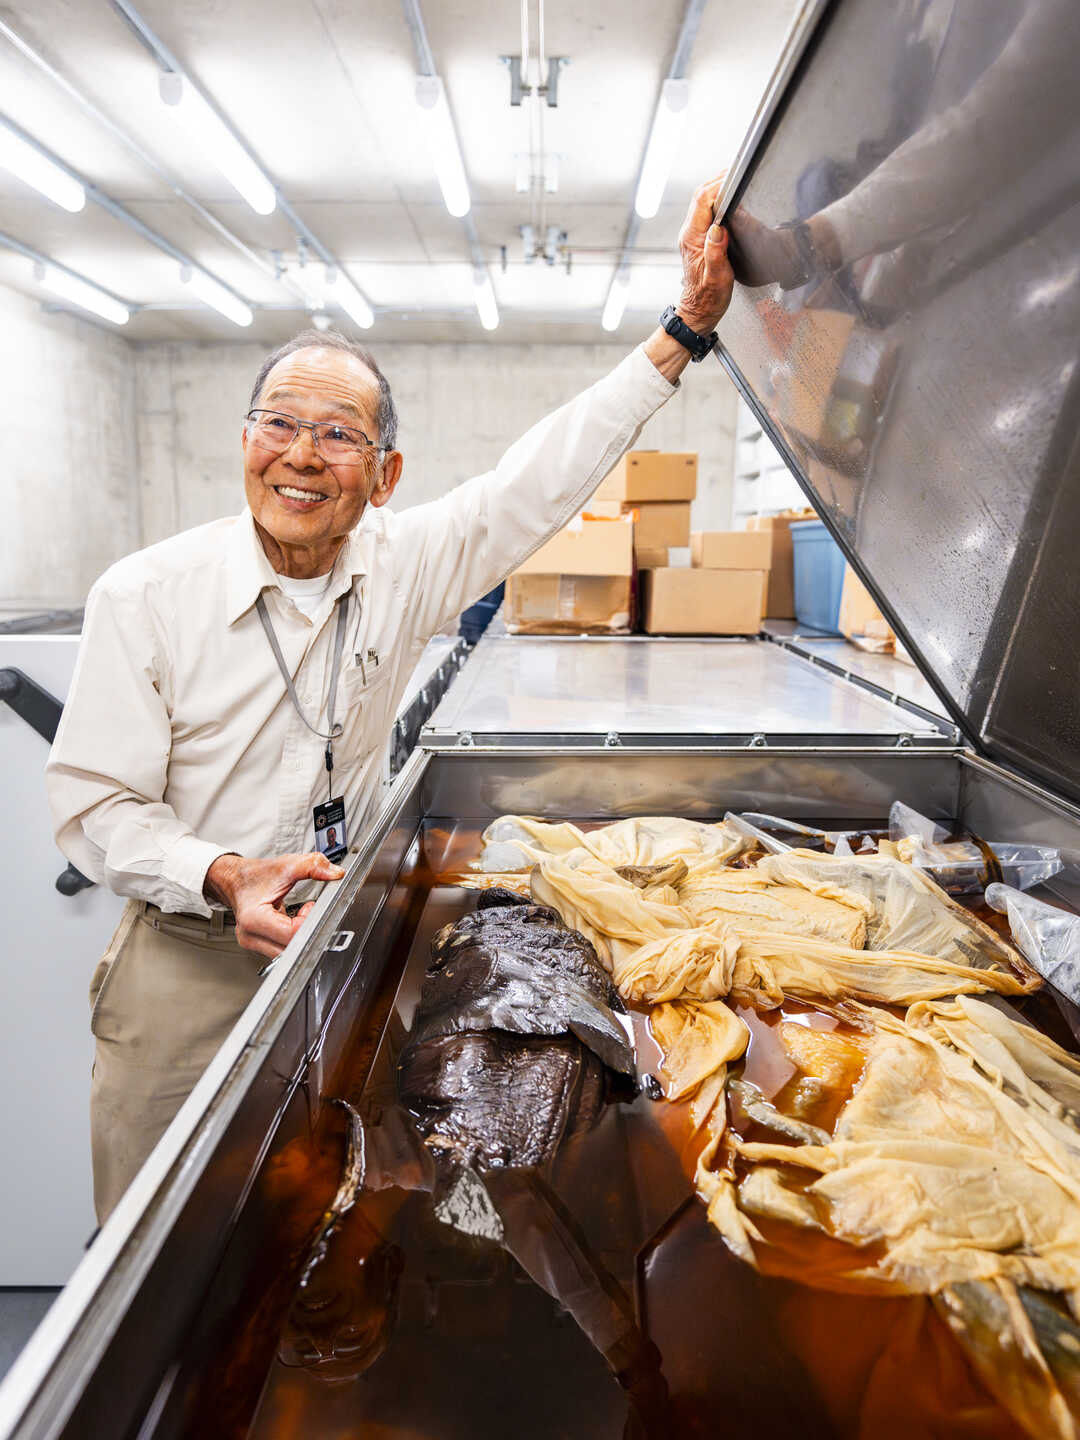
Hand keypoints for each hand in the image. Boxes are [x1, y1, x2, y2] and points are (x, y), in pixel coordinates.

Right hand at [204, 851, 344, 958]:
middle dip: (307, 931)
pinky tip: (294, 921)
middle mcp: (251, 936)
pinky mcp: (259, 945)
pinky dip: (294, 937)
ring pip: (288, 953)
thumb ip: (312, 866)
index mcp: (254, 919)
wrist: (235, 879)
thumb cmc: (255, 875)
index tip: (311, 907)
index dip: (309, 921)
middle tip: (309, 911)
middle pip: (292, 948)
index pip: (292, 934)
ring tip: (300, 915)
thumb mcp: (286, 865)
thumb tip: (336, 873)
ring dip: (301, 935)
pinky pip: (283, 949)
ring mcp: (253, 943)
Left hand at [675, 175, 734, 332]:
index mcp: (692, 239)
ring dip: (717, 189)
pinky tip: (729, 200)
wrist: (698, 312)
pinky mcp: (698, 238)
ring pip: (702, 202)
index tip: (733, 179)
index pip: (702, 201)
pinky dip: (717, 201)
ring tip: (735, 181)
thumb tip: (717, 229)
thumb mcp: (717, 279)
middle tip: (737, 172)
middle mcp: (689, 234)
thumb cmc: (708, 299)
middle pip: (700, 196)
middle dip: (718, 181)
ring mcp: (692, 235)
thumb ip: (716, 253)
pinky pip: (706, 212)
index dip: (718, 186)